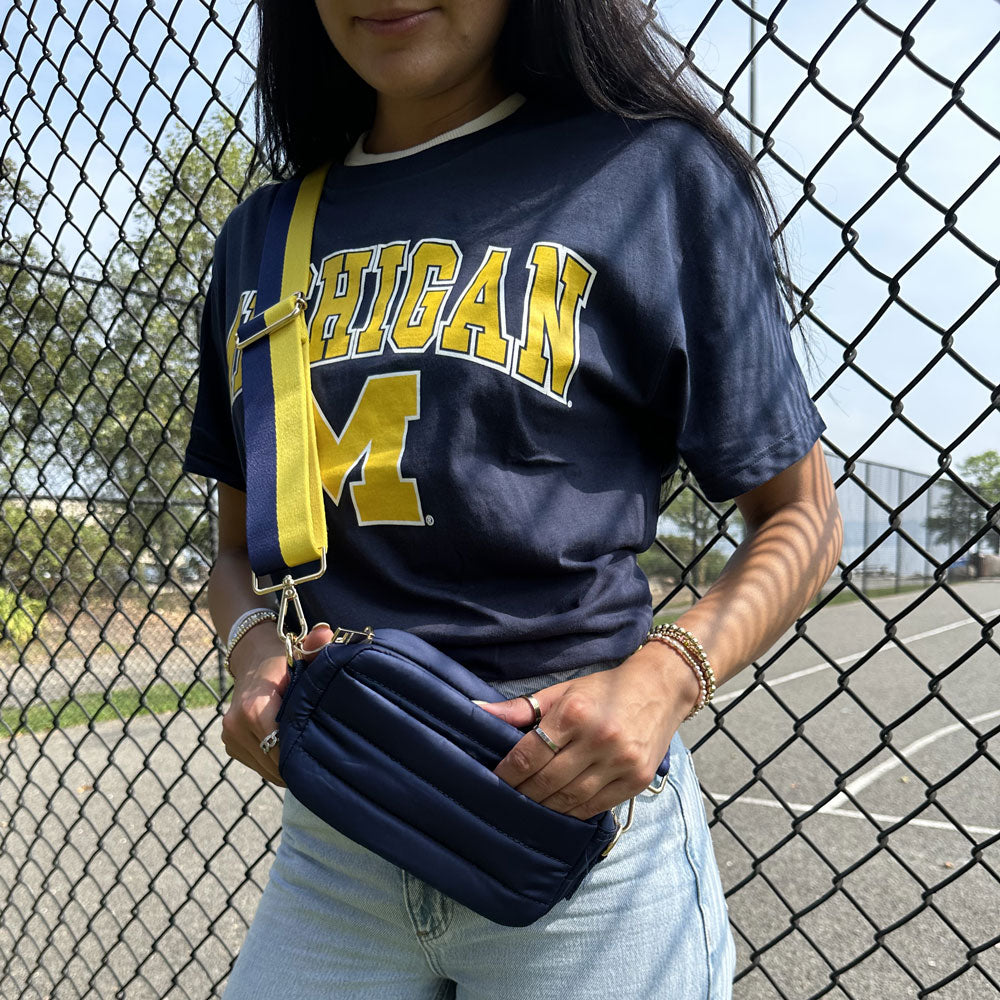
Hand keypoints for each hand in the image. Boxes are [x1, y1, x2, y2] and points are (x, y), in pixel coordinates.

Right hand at [220, 622, 334, 787]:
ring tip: (305, 753)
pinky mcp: (229, 743)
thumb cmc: (284, 660)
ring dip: (285, 766)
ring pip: (265, 768)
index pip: (281, 749)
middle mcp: (237, 725)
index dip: (302, 757)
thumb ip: (315, 648)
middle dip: (296, 765)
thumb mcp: (300, 653)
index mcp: (254, 707)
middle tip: (320, 760)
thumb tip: (325, 632)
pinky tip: (288, 749)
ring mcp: (230, 736)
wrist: (253, 658)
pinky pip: (257, 764)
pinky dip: (273, 762)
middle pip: (274, 763)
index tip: (322, 756)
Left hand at [473, 643, 699, 819]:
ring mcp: (621, 763)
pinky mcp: (637, 780)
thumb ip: (521, 708)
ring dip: (544, 806)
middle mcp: (599, 739)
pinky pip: (595, 807)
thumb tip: (478, 712)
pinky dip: (572, 811)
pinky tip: (558, 808)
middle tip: (505, 798)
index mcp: (575, 713)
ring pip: (570, 799)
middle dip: (522, 792)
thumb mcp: (562, 690)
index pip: (530, 754)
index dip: (508, 772)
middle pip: (547, 781)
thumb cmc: (605, 689)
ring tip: (528, 805)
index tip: (493, 779)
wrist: (661, 689)